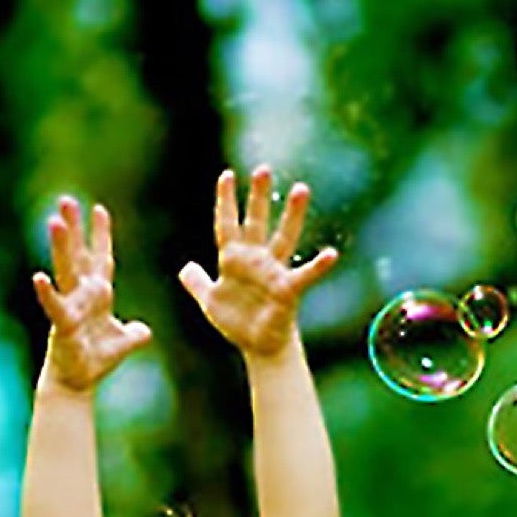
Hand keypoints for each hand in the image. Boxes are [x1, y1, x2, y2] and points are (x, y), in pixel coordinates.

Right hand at [31, 197, 152, 392]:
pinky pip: (54, 306)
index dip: (100, 236)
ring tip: (54, 222)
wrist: (77, 382)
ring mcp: (69, 306)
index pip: (101, 258)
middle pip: (78, 255)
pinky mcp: (61, 324)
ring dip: (61, 247)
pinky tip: (38, 276)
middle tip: (66, 200)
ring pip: (65, 271)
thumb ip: (134, 334)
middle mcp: (81, 295)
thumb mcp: (123, 343)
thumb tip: (144, 331)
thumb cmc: (94, 360)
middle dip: (74, 228)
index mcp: (96, 294)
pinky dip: (47, 293)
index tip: (98, 209)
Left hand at [179, 166, 339, 358]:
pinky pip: (304, 276)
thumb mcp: (210, 300)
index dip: (225, 201)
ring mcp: (272, 272)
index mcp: (233, 259)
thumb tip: (185, 267)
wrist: (258, 346)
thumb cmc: (238, 322)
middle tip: (262, 169)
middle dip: (257, 197)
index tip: (227, 175)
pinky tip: (331, 254)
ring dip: (292, 214)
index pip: (227, 224)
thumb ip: (197, 282)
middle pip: (255, 222)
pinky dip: (318, 266)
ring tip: (301, 189)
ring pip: (283, 238)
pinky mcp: (287, 290)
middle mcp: (255, 259)